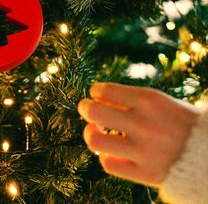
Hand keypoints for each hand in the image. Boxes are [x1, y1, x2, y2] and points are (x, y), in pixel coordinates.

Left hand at [78, 83, 198, 186]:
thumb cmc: (180, 121)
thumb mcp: (160, 101)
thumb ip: (130, 100)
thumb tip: (97, 99)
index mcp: (149, 100)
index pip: (104, 90)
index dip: (94, 91)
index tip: (96, 94)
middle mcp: (144, 124)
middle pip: (94, 112)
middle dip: (84, 107)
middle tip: (85, 108)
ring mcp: (143, 150)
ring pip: (95, 141)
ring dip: (89, 133)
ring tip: (94, 131)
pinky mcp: (145, 173)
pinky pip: (108, 165)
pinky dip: (104, 156)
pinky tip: (109, 151)